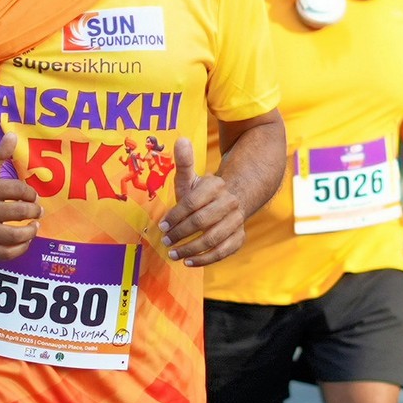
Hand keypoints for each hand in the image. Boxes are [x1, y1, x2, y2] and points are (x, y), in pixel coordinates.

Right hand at [0, 133, 40, 259]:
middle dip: (34, 211)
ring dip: (30, 231)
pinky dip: (21, 248)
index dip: (30, 194)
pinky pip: (6, 253)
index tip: (33, 196)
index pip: (17, 190)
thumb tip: (13, 135)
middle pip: (18, 212)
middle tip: (38, 211)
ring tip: (34, 226)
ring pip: (14, 236)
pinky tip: (25, 240)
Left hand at [160, 136, 245, 265]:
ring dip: (191, 249)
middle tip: (166, 241)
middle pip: (203, 221)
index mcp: (215, 186)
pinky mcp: (239, 237)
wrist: (232, 201)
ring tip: (173, 254)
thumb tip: (181, 139)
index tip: (162, 225)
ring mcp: (237, 221)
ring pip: (214, 238)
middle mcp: (229, 202)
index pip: (193, 202)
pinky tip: (189, 262)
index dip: (176, 215)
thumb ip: (184, 163)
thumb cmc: (202, 193)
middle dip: (181, 233)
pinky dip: (207, 259)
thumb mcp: (192, 178)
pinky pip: (224, 251)